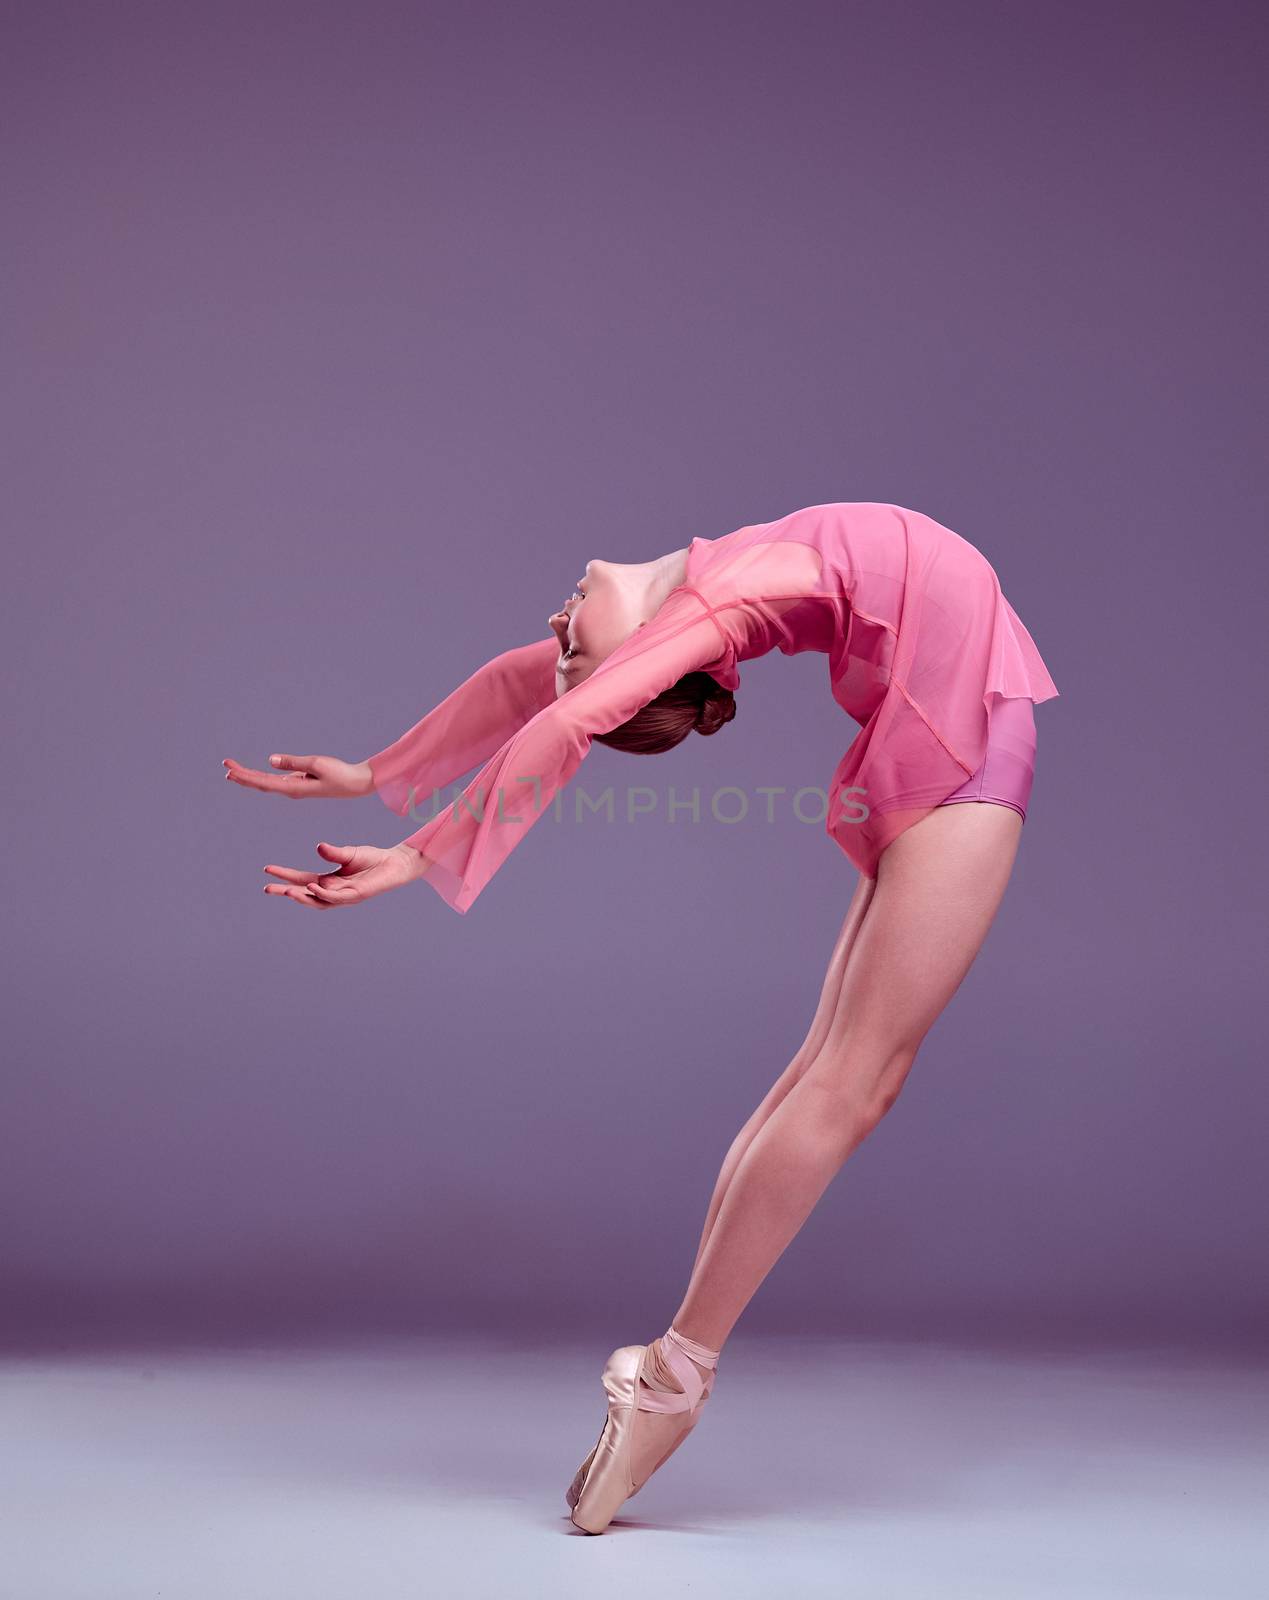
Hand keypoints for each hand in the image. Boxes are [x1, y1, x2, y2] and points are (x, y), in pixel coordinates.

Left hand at [224, 753, 373, 798]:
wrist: (356, 783)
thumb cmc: (339, 773)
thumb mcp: (316, 764)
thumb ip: (292, 762)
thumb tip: (270, 760)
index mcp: (293, 788)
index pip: (262, 782)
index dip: (244, 776)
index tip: (229, 771)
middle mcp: (291, 790)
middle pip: (261, 783)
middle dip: (242, 775)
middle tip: (225, 766)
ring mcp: (295, 787)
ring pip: (267, 782)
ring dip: (250, 775)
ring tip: (233, 769)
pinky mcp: (300, 782)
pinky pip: (276, 779)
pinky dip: (263, 775)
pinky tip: (256, 773)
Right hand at [262, 841, 427, 909]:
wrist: (395, 863)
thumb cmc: (372, 859)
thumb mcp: (348, 853)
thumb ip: (332, 852)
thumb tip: (318, 846)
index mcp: (328, 880)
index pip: (302, 879)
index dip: (285, 875)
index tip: (267, 870)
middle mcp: (333, 890)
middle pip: (304, 894)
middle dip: (285, 892)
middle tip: (266, 889)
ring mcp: (343, 896)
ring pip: (317, 901)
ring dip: (301, 897)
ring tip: (286, 891)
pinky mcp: (356, 896)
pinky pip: (336, 898)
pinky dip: (323, 894)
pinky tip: (313, 886)